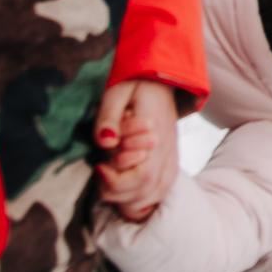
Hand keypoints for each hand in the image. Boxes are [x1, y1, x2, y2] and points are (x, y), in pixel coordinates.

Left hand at [94, 79, 178, 222]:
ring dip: (132, 198)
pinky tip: (129, 190)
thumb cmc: (135, 81)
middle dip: (118, 191)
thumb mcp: (115, 92)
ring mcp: (172, 153)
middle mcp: (168, 147)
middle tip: (101, 173)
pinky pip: (164, 187)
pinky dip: (146, 196)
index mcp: (156, 132)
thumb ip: (108, 118)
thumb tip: (105, 143)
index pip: (143, 175)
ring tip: (112, 183)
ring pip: (158, 192)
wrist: (162, 73)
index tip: (98, 166)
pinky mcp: (171, 155)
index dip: (116, 180)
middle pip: (148, 190)